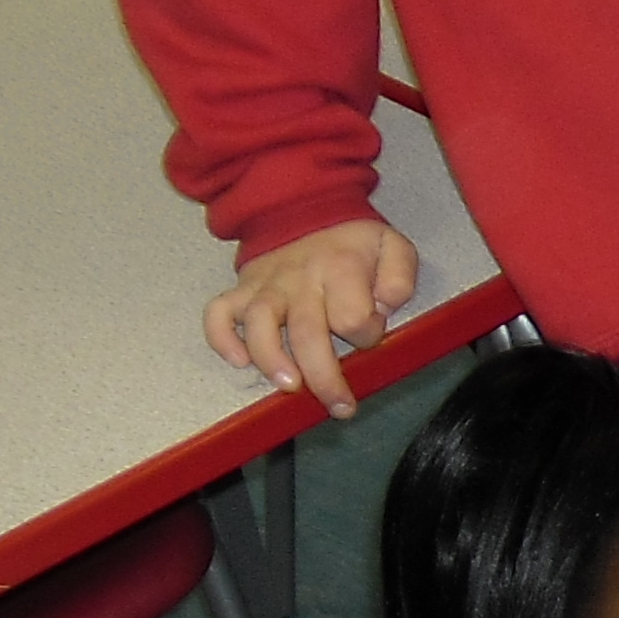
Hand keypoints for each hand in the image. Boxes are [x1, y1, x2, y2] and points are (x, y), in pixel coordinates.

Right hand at [203, 217, 418, 414]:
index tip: (372, 330)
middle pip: (307, 334)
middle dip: (324, 378)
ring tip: (289, 385)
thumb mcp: (391, 246)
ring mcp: (267, 286)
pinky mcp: (242, 289)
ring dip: (271, 359)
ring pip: (259, 325)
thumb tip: (385, 305)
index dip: (368, 334)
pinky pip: (218, 312)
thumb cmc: (352, 242)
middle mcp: (300, 280)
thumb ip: (400, 276)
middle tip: (339, 407)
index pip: (353, 318)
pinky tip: (239, 361)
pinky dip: (222, 338)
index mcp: (340, 269)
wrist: (303, 210)